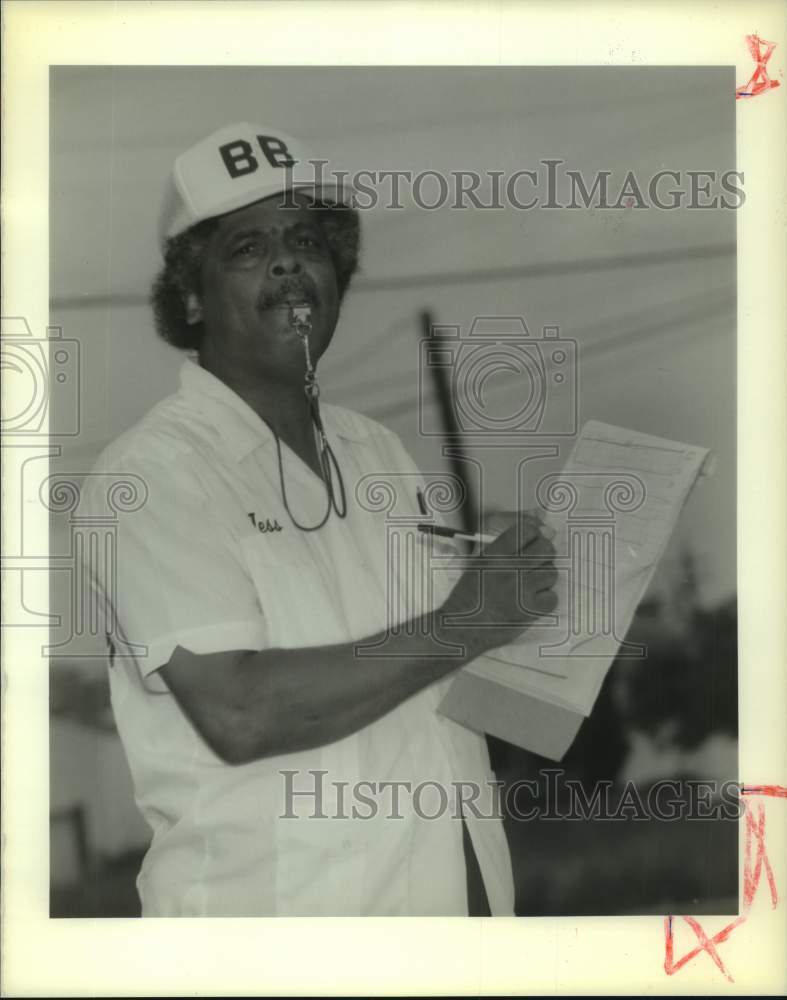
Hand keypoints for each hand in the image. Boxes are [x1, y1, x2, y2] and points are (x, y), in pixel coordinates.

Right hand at [439, 511, 557, 657]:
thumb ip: (505, 549)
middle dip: (544, 555)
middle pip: (546, 548)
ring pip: (551, 573)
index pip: (528, 530)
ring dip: (543, 580)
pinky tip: (530, 603)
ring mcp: (521, 589)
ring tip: (528, 588)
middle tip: (536, 565)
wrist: (461, 627)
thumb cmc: (470, 595)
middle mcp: (509, 568)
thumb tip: (542, 533)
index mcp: (495, 554)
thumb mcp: (479, 563)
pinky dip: (544, 601)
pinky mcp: (529, 609)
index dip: (535, 535)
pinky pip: (551, 597)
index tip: (533, 542)